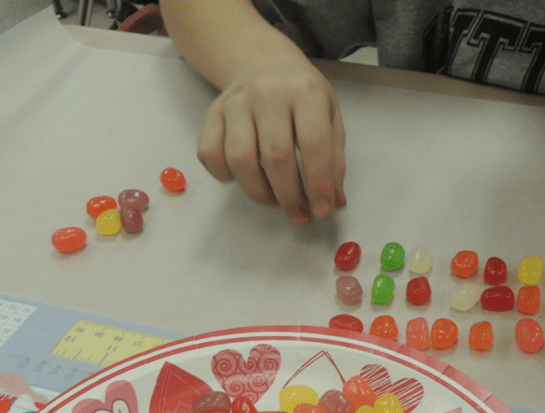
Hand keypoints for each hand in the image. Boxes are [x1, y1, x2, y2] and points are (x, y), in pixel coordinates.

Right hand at [197, 60, 346, 225]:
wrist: (265, 64)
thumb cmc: (303, 98)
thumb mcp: (330, 118)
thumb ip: (334, 161)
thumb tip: (333, 202)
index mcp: (305, 91)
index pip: (313, 143)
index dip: (319, 183)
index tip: (322, 212)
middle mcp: (267, 92)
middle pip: (275, 157)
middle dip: (289, 197)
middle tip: (300, 216)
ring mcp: (235, 101)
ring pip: (239, 160)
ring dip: (259, 193)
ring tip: (276, 200)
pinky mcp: (212, 113)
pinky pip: (210, 154)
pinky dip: (225, 176)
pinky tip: (245, 178)